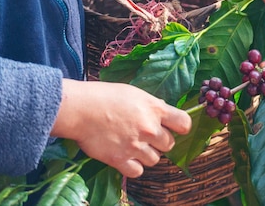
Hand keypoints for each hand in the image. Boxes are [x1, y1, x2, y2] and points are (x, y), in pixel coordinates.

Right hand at [52, 79, 190, 177]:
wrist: (80, 108)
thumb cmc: (105, 96)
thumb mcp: (135, 93)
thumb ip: (152, 106)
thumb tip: (163, 114)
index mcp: (155, 109)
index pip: (184, 123)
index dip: (181, 127)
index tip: (176, 128)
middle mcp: (149, 129)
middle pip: (169, 144)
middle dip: (160, 142)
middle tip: (147, 137)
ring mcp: (135, 145)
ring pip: (155, 160)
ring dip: (147, 155)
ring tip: (134, 146)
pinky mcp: (120, 159)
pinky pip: (138, 171)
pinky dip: (134, 167)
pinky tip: (126, 157)